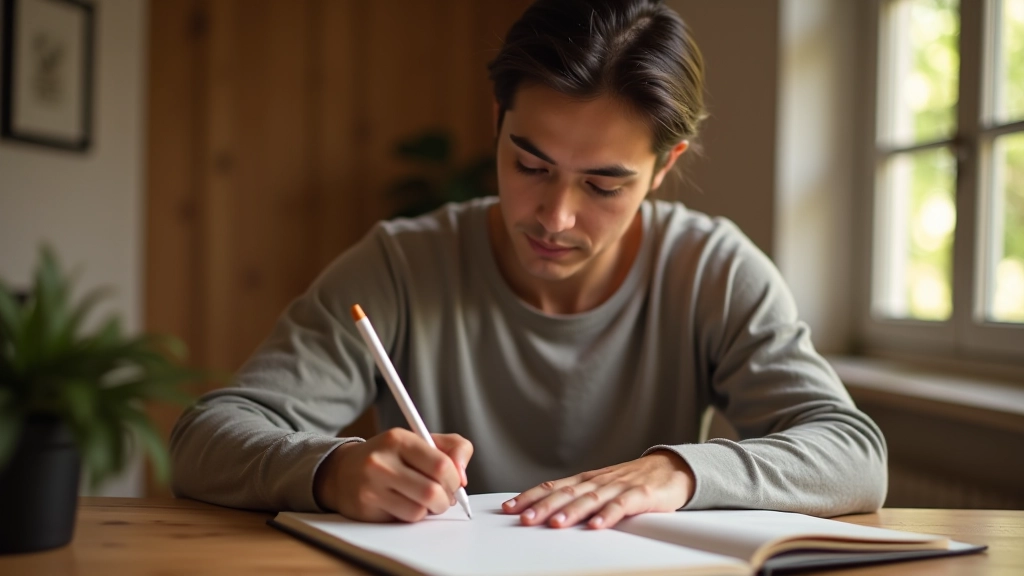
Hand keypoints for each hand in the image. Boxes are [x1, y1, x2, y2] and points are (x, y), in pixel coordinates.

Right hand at [313, 428, 472, 522]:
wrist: (343, 471)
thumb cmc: (391, 456)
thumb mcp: (421, 441)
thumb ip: (453, 448)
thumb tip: (463, 477)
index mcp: (399, 439)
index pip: (441, 464)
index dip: (455, 479)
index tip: (455, 482)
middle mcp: (381, 461)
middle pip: (433, 492)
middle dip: (446, 499)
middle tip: (444, 497)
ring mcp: (371, 486)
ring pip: (420, 510)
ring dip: (429, 510)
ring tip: (422, 499)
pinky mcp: (366, 508)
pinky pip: (404, 519)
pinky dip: (412, 515)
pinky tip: (404, 504)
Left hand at [502, 451, 694, 529]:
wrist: (671, 469)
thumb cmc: (632, 482)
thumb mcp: (600, 488)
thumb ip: (578, 499)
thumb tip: (546, 513)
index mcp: (586, 481)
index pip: (552, 487)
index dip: (530, 497)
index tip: (508, 508)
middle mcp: (598, 482)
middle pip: (566, 493)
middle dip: (542, 506)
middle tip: (524, 518)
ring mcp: (618, 487)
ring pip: (591, 499)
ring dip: (571, 512)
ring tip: (555, 524)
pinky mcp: (640, 496)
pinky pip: (622, 506)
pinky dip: (608, 515)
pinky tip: (597, 526)